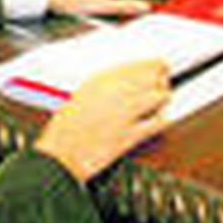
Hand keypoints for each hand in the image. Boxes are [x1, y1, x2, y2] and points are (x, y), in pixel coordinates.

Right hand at [35, 60, 170, 180]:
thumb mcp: (83, 95)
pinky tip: (157, 121)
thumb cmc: (65, 130)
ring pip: (160, 95)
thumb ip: (108, 84)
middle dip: (161, 80)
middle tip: (160, 86)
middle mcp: (113, 92)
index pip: (140, 64)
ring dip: (162, 100)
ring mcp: (123, 113)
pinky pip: (158, 122)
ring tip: (157, 105)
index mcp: (101, 79)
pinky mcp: (129, 135)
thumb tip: (131, 80)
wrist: (59, 157)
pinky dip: (161, 121)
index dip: (153, 67)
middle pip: (154, 75)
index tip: (158, 71)